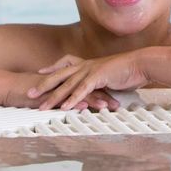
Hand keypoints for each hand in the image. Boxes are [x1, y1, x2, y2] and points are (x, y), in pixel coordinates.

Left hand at [28, 52, 146, 110]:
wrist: (142, 64)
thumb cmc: (130, 70)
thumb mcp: (112, 74)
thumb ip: (102, 79)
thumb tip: (99, 86)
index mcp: (89, 63)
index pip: (66, 63)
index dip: (53, 68)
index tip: (41, 72)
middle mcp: (87, 65)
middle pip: (60, 74)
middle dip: (44, 84)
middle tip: (29, 93)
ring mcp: (92, 70)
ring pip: (68, 84)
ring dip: (54, 96)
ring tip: (42, 107)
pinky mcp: (99, 77)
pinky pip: (82, 89)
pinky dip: (73, 99)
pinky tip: (65, 107)